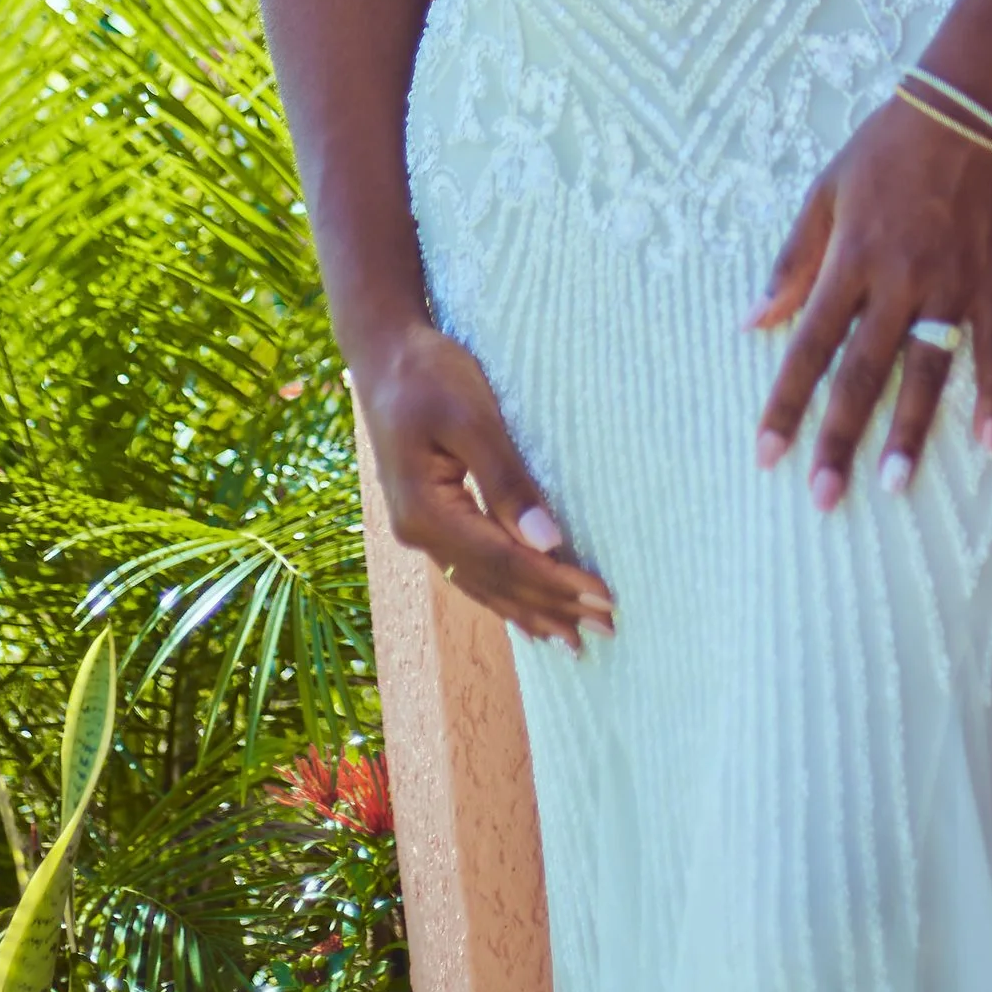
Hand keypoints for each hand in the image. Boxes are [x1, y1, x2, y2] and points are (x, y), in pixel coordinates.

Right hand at [357, 319, 613, 644]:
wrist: (384, 353)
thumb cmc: (430, 373)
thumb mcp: (471, 416)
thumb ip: (506, 481)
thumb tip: (547, 543)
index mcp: (426, 512)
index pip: (505, 562)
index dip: (556, 584)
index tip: (604, 599)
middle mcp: (419, 533)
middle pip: (496, 583)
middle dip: (552, 607)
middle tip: (607, 629)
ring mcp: (420, 530)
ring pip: (483, 584)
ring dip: (531, 610)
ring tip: (573, 638)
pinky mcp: (430, 519)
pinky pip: (473, 569)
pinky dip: (506, 593)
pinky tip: (526, 611)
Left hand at [751, 91, 991, 504]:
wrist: (973, 106)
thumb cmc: (890, 144)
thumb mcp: (827, 189)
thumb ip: (793, 260)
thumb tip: (753, 321)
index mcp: (851, 258)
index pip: (809, 345)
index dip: (786, 402)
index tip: (766, 455)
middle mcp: (899, 280)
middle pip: (863, 372)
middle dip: (840, 438)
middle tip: (824, 497)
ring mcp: (953, 285)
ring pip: (928, 370)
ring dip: (910, 431)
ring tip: (893, 485)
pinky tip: (989, 441)